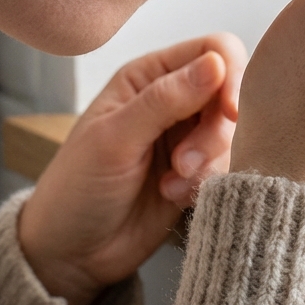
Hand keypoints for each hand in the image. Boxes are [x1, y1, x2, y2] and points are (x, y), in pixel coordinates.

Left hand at [17, 33, 246, 304]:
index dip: (231, 75)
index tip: (230, 113)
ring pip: (233, 132)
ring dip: (209, 160)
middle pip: (231, 92)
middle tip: (184, 163)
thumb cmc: (77, 188)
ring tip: (173, 184)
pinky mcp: (198, 173)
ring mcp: (187, 137)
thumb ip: (165, 99)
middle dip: (216, 130)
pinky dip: (208, 182)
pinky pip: (228, 165)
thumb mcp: (114, 139)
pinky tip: (174, 197)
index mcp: (149, 75)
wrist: (71, 254)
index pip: (214, 50)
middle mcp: (173, 99)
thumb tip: (217, 62)